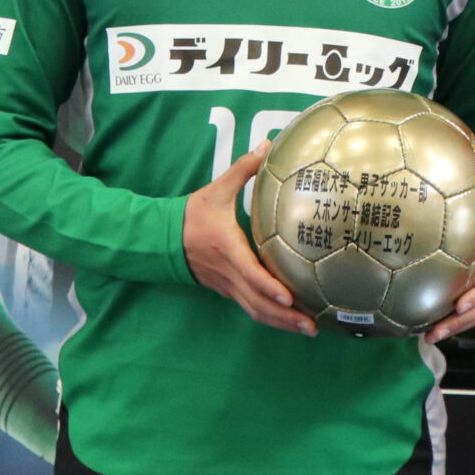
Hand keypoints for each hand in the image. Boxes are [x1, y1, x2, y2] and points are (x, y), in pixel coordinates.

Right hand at [181, 142, 313, 335]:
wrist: (162, 239)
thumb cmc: (192, 214)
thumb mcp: (216, 190)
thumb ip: (243, 169)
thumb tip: (267, 145)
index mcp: (227, 248)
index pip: (250, 273)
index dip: (269, 286)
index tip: (289, 297)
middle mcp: (228, 273)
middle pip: (257, 303)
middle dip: (284, 316)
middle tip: (312, 326)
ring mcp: (227, 286)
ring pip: (255, 311)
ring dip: (281, 323)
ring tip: (309, 330)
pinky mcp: (228, 291)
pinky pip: (251, 308)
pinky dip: (271, 318)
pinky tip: (291, 321)